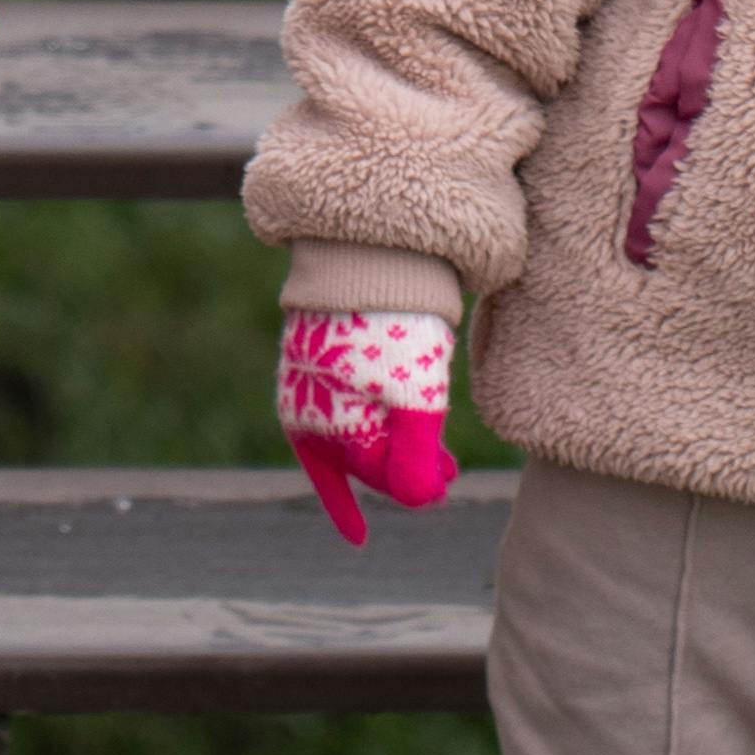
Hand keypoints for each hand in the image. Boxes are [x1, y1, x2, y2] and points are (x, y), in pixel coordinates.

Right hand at [281, 306, 461, 548]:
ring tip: (441, 453)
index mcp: (316, 426)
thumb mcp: (414, 398)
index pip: (372, 473)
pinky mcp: (324, 358)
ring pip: (359, 429)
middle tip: (450, 474)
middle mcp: (304, 408)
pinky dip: (376, 422)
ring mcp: (312, 382)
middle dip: (405, 469)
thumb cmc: (392, 328)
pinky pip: (347, 406)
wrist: (370, 252)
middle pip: (362, 455)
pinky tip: (400, 426)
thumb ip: (414, 458)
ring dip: (398, 445)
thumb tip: (423, 502)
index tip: (445, 488)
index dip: (413, 485)